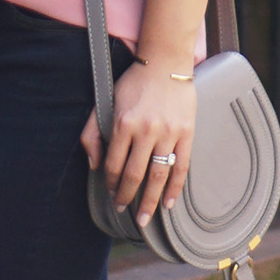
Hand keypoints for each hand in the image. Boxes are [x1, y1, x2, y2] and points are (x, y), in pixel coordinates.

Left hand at [80, 57, 194, 226]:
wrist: (165, 63)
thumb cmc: (134, 83)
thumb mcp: (107, 102)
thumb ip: (93, 132)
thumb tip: (94, 164)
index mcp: (123, 124)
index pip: (115, 164)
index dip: (112, 183)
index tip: (111, 192)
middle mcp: (146, 131)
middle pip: (135, 174)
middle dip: (127, 197)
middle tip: (122, 210)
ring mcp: (168, 133)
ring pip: (158, 176)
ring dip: (149, 201)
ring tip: (143, 217)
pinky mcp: (186, 133)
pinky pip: (181, 167)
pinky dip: (175, 188)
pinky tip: (169, 203)